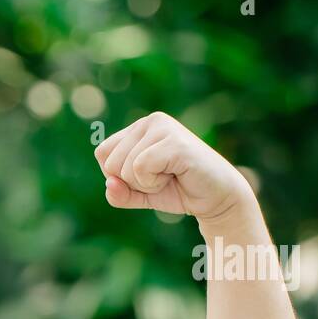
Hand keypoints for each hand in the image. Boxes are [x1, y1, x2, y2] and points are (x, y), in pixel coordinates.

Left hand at [94, 112, 254, 226]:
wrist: (216, 198)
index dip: (118, 176)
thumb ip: (119, 193)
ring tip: (170, 175)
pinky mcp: (174, 142)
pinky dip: (153, 183)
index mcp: (139, 127)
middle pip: (110, 163)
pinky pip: (139, 168)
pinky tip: (175, 175)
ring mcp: (163, 127)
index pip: (102, 154)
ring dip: (145, 184)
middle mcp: (150, 121)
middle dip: (132, 182)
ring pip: (124, 167)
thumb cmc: (178, 190)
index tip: (146, 176)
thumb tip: (109, 184)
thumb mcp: (139, 194)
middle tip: (161, 178)